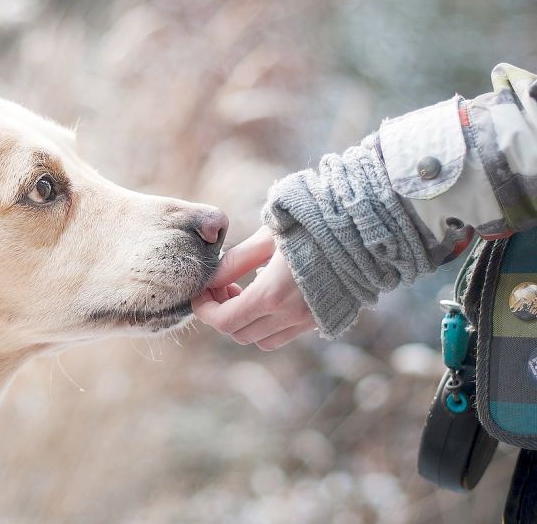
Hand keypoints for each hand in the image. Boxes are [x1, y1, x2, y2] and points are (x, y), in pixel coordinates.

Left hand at [192, 226, 316, 349]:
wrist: (363, 230)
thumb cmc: (311, 225)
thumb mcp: (267, 237)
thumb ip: (235, 262)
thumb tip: (210, 279)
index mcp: (272, 295)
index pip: (224, 321)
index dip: (204, 309)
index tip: (200, 292)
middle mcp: (290, 315)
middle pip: (238, 333)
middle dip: (222, 313)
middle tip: (222, 286)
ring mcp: (308, 321)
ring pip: (261, 340)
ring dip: (244, 322)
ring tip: (243, 291)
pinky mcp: (321, 320)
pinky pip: (284, 335)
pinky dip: (267, 324)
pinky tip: (269, 295)